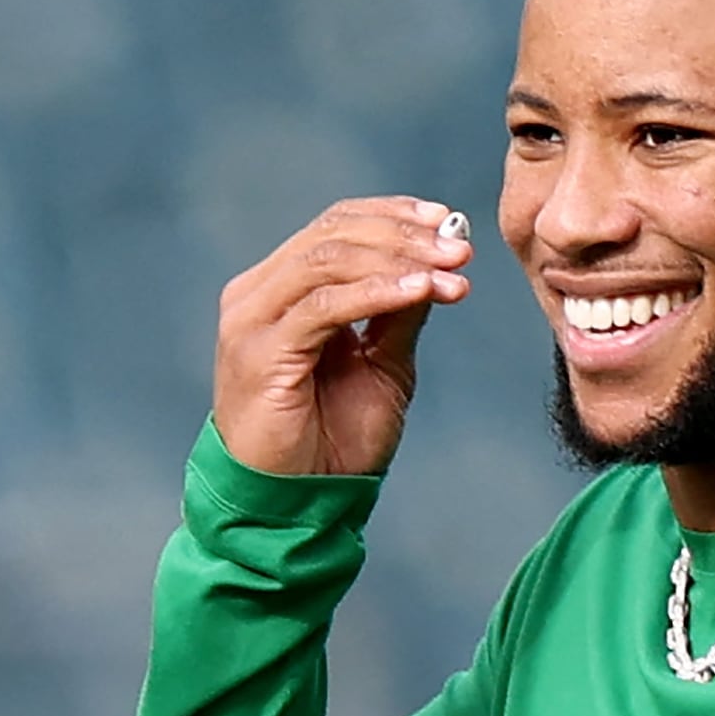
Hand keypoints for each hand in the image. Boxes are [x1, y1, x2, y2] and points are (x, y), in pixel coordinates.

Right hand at [213, 197, 471, 475]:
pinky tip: (420, 292)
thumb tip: (440, 261)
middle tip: (461, 250)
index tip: (450, 221)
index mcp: (283, 287)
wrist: (299, 501)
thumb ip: (401, 310)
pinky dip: (377, 292)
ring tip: (452, 271)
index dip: (395, 215)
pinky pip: (323, 306)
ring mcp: (253, 320)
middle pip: (334, 234)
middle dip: (407, 236)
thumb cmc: (334, 437)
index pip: (337, 225)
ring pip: (328, 260)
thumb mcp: (384, 362)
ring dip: (400, 260)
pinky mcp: (259, 353)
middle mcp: (259, 294)